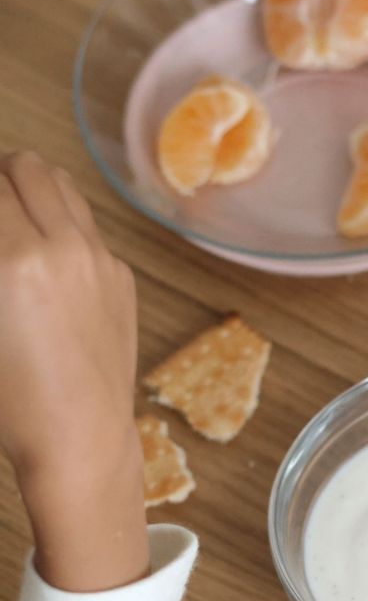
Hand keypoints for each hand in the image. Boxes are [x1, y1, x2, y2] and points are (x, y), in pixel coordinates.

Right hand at [0, 152, 148, 590]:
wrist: (79, 434)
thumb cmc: (8, 397)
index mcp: (14, 262)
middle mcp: (65, 249)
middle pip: (24, 166)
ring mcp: (103, 260)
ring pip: (63, 184)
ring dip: (30, 187)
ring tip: (10, 218)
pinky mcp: (123, 275)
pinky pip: (87, 224)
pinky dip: (61, 223)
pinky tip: (47, 260)